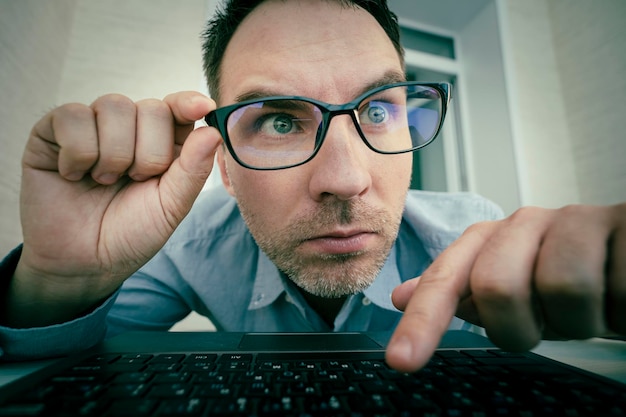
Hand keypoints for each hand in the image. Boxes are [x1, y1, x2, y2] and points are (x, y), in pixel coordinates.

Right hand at [7, 92, 220, 326]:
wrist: (82, 263)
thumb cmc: (130, 234)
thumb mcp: (171, 207)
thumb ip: (193, 170)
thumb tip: (213, 131)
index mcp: (164, 143)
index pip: (179, 107)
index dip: (188, 103)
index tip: (203, 107)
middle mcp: (130, 128)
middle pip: (151, 107)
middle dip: (148, 153)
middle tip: (134, 181)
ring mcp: (92, 126)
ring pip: (114, 106)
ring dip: (114, 154)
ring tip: (104, 181)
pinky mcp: (53, 131)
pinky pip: (73, 116)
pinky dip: (78, 153)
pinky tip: (74, 175)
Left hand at [386, 204, 625, 371]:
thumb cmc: (565, 278)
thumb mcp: (510, 289)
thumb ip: (458, 293)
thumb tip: (400, 297)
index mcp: (489, 239)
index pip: (445, 281)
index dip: (422, 320)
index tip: (401, 360)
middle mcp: (525, 222)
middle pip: (498, 287)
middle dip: (522, 327)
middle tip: (546, 323)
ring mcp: (575, 219)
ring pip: (564, 288)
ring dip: (579, 319)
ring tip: (589, 308)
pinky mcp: (623, 223)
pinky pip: (617, 283)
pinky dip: (618, 305)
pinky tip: (619, 295)